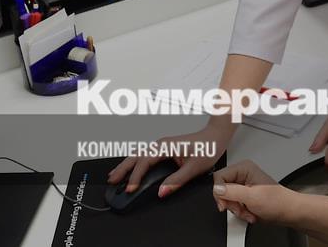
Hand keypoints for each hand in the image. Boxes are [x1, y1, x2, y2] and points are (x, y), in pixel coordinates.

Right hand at [107, 123, 230, 198]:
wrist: (216, 136)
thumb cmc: (208, 147)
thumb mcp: (194, 168)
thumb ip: (177, 181)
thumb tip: (161, 191)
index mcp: (166, 146)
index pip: (145, 162)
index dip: (136, 176)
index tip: (129, 188)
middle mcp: (161, 144)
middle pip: (136, 156)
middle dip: (122, 169)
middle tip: (112, 181)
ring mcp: (161, 146)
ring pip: (138, 155)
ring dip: (126, 165)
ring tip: (115, 176)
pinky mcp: (163, 149)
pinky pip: (144, 155)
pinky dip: (134, 162)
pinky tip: (130, 169)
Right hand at [212, 160, 297, 224]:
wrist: (287, 212)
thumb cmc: (277, 201)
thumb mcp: (252, 197)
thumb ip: (232, 192)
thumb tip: (216, 189)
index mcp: (244, 168)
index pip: (219, 177)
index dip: (219, 193)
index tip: (225, 204)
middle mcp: (242, 175)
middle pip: (222, 189)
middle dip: (231, 203)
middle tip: (241, 209)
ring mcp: (243, 186)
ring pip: (227, 199)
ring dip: (236, 209)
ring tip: (248, 212)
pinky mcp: (244, 196)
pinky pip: (233, 204)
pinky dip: (240, 212)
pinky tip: (250, 213)